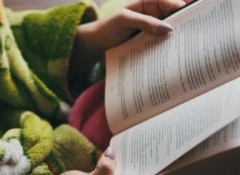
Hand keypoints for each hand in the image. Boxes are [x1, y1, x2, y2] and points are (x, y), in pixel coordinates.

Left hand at [69, 0, 185, 82]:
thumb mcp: (124, 20)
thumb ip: (145, 22)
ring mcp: (151, 28)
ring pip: (168, 31)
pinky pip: (160, 42)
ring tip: (186, 47)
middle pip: (173, 17)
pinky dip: (166, 47)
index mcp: (147, 3)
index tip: (192, 18)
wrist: (96, 44)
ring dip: (175, 38)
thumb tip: (169, 28)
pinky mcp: (148, 41)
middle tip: (192, 36)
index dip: (181, 8)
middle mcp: (152, 14)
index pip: (169, 2)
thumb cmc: (107, 27)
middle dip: (182, 24)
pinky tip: (172, 55)